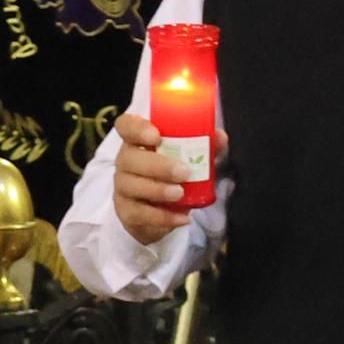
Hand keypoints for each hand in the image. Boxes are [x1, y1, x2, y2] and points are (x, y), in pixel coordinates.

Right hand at [109, 115, 213, 244]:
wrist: (157, 213)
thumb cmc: (170, 175)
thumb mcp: (188, 158)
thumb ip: (204, 145)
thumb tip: (221, 137)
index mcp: (138, 141)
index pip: (126, 125)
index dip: (136, 127)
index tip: (156, 135)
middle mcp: (125, 161)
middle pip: (129, 158)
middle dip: (157, 165)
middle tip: (183, 172)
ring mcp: (122, 187)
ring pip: (131, 185)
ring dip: (158, 190)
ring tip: (180, 194)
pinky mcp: (126, 211)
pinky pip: (140, 213)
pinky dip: (163, 217)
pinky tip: (182, 218)